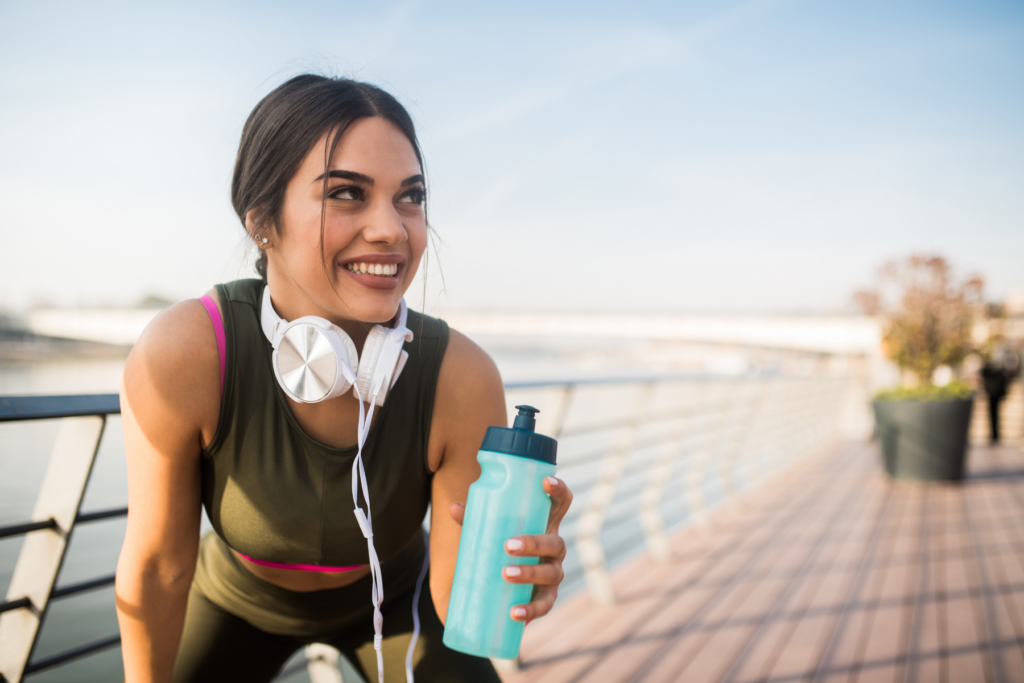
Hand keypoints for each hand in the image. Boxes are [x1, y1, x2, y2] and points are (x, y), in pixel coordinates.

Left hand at [451, 477, 572, 622]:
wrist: (498, 586)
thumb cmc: (497, 547)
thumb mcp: (487, 532)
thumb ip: (473, 520)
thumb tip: (454, 507)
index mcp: (544, 525)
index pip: (561, 504)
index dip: (559, 491)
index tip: (545, 482)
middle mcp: (554, 548)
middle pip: (555, 542)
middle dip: (534, 543)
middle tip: (507, 545)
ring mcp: (553, 573)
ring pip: (551, 573)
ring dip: (530, 573)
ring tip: (506, 574)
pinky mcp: (547, 598)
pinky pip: (545, 605)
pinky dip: (531, 610)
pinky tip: (515, 611)